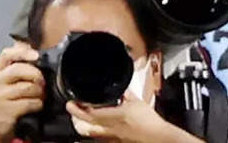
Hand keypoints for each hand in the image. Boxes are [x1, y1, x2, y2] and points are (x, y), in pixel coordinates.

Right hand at [0, 42, 43, 142]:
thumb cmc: (8, 102)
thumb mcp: (10, 83)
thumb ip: (20, 66)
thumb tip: (31, 46)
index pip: (7, 54)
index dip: (23, 52)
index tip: (37, 55)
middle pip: (19, 70)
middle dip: (37, 75)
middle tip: (43, 83)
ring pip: (28, 87)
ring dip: (40, 92)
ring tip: (40, 96)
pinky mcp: (4, 111)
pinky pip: (30, 102)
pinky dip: (38, 104)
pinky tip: (36, 106)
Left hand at [67, 89, 185, 141]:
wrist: (156, 136)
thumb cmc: (149, 122)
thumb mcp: (138, 102)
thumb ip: (127, 95)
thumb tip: (122, 89)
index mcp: (114, 116)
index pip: (90, 114)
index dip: (78, 109)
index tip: (71, 103)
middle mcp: (110, 128)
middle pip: (86, 126)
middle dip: (77, 117)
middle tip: (73, 109)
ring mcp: (112, 137)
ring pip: (92, 132)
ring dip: (84, 124)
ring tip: (81, 117)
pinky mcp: (116, 141)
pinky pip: (101, 136)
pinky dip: (95, 130)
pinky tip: (97, 127)